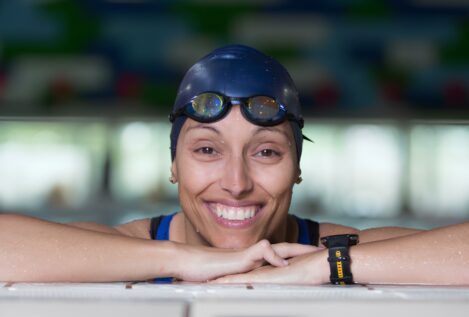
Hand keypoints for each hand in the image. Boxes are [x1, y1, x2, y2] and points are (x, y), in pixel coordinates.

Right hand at [173, 240, 322, 281]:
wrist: (188, 263)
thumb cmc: (205, 272)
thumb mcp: (231, 279)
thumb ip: (244, 278)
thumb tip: (251, 285)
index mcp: (253, 261)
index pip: (278, 255)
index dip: (294, 255)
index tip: (310, 257)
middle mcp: (254, 255)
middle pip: (285, 248)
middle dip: (304, 249)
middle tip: (322, 250)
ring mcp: (248, 255)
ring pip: (278, 247)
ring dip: (297, 249)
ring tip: (314, 251)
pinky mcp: (241, 257)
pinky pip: (261, 252)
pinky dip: (274, 256)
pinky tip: (284, 262)